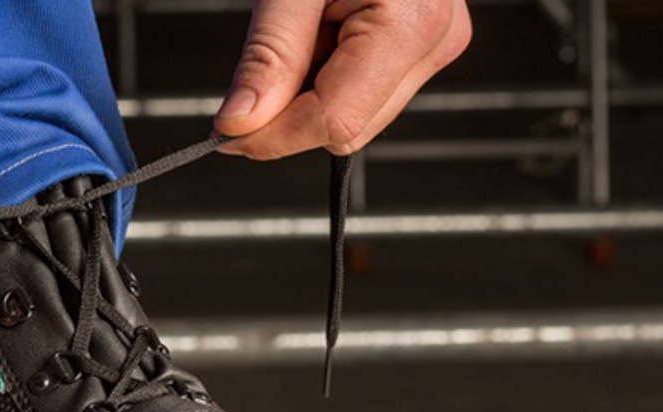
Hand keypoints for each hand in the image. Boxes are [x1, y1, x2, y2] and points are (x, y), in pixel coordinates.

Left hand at [214, 0, 471, 159]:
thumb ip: (268, 56)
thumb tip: (239, 122)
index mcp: (411, 23)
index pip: (335, 121)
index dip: (273, 137)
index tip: (226, 132)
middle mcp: (436, 41)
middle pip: (347, 127)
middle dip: (293, 108)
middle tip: (270, 53)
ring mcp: (435, 44)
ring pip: (356, 114)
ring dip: (311, 88)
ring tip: (308, 23)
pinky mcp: (424, 44)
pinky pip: (366, 88)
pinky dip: (330, 71)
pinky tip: (326, 28)